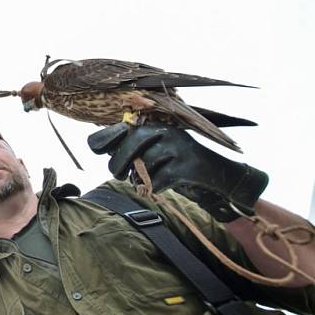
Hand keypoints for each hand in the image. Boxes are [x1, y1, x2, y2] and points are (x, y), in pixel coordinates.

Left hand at [87, 123, 268, 221]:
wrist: (219, 176)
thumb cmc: (177, 166)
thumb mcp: (153, 154)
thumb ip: (129, 149)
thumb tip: (97, 146)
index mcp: (154, 126)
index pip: (122, 128)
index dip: (105, 138)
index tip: (95, 149)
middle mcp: (166, 132)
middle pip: (132, 143)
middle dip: (119, 162)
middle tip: (118, 174)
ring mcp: (179, 147)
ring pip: (146, 163)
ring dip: (141, 177)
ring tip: (146, 181)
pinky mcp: (189, 165)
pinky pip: (160, 179)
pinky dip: (155, 187)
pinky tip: (158, 188)